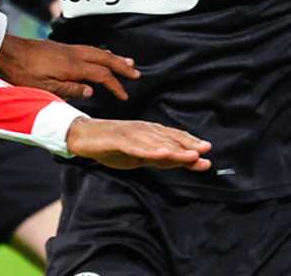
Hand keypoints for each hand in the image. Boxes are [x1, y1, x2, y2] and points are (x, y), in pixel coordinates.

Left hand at [0, 36, 138, 99]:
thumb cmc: (21, 73)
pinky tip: (103, 56)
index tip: (124, 96)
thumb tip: (91, 91)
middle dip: (122, 67)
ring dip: (114, 58)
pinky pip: (89, 49)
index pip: (101, 75)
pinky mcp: (62, 47)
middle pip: (105, 59)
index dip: (115, 85)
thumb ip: (69, 90)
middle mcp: (73, 54)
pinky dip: (102, 53)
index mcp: (72, 67)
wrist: (7, 51)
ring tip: (128, 62)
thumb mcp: (43, 88)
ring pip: (98, 51)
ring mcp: (68, 49)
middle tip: (137, 73)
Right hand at [64, 117, 210, 170]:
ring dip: (173, 149)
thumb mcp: (138, 155)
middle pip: (168, 139)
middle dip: (187, 146)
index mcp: (149, 133)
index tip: (207, 152)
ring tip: (190, 156)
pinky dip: (148, 150)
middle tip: (204, 152)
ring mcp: (130, 133)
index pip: (173, 138)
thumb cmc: (112, 145)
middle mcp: (143, 130)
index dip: (190, 143)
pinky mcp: (117, 139)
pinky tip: (160, 154)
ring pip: (155, 142)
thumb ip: (158, 158)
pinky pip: (135, 146)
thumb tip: (179, 161)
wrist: (83, 136)